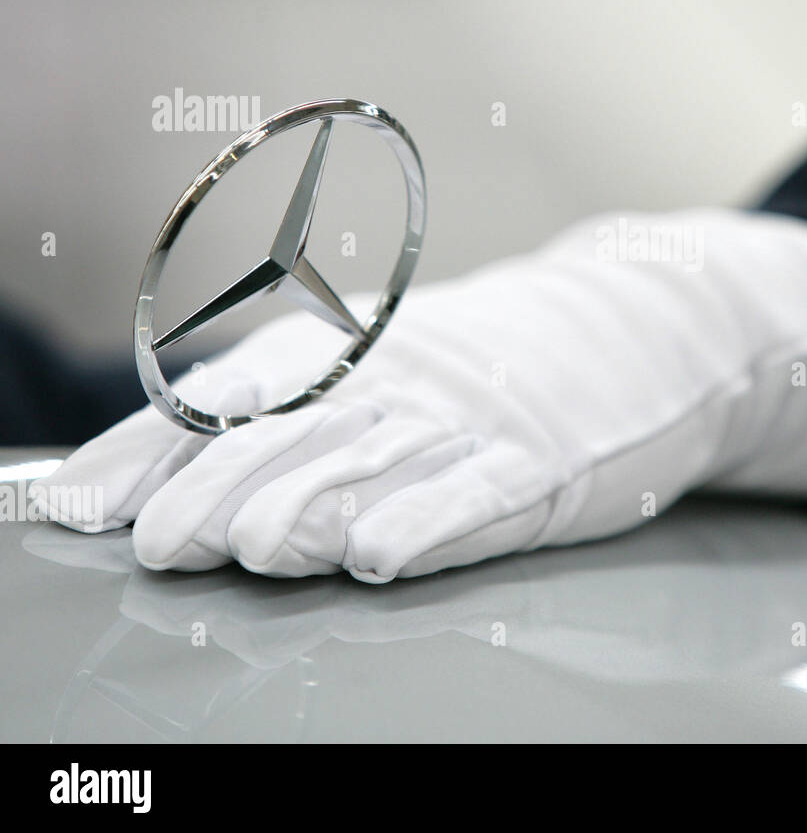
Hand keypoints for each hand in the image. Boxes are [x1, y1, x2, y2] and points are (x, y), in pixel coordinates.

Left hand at [41, 209, 806, 581]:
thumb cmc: (508, 356)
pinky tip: (380, 556)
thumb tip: (183, 469)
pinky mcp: (549, 459)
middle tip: (166, 546)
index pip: (239, 390)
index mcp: (366, 350)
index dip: (158, 444)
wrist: (648, 319)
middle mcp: (412, 377)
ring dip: (314, 505)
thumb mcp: (408, 360)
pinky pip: (483, 492)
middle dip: (226, 487)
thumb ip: (311, 404)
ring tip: (255, 548)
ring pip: (384, 462)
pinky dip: (429, 523)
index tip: (88, 502)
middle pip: (303, 432)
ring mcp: (482, 416)